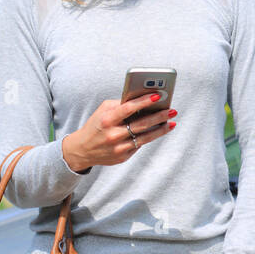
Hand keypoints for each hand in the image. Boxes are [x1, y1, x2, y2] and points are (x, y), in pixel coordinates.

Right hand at [62, 92, 176, 170]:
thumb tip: (143, 100)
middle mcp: (113, 134)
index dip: (144, 101)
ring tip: (171, 122)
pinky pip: (139, 145)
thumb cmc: (96, 125)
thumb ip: (120, 104)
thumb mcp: (103, 111)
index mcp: (107, 120)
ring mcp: (118, 148)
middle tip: (172, 110)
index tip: (158, 95)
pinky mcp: (122, 157)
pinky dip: (150, 137)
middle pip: (142, 124)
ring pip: (145, 138)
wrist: (82, 150)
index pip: (128, 108)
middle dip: (159, 116)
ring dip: (161, 129)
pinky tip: (159, 130)